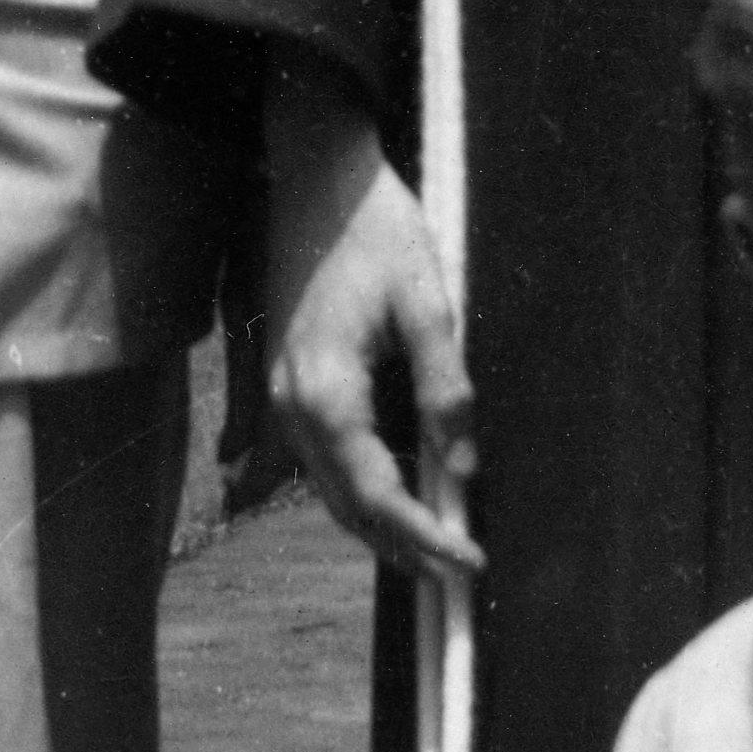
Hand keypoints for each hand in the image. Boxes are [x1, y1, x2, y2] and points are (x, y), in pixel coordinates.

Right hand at [262, 65, 478, 584]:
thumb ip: (445, 388)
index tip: (468, 562)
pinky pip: (320, 458)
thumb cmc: (377, 228)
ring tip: (431, 553)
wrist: (314, 174)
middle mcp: (294, 405)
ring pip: (328, 488)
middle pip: (346, 505)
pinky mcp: (288, 380)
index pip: (377, 493)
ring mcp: (284, 395)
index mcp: (328, 392)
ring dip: (377, 525)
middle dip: (401, 546)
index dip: (424, 536)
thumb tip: (462, 467)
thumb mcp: (428, 303)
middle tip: (457, 577)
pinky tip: (394, 495)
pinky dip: (356, 490)